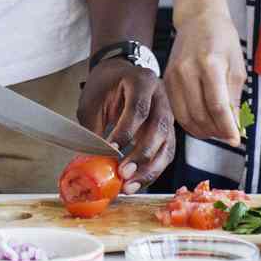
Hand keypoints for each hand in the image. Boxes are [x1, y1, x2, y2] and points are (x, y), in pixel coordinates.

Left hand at [77, 61, 174, 192]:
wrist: (118, 75)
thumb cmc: (105, 86)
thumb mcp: (93, 100)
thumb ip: (94, 127)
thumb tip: (92, 160)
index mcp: (142, 81)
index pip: (139, 108)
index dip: (126, 131)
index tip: (111, 149)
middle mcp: (160, 97)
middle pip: (159, 128)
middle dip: (142, 155)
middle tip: (124, 172)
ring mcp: (168, 115)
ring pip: (167, 146)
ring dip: (149, 169)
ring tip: (130, 185)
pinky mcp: (168, 132)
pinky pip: (165, 154)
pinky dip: (152, 170)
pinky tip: (138, 182)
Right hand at [165, 11, 248, 143]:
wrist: (198, 19)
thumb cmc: (222, 40)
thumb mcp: (237, 67)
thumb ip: (234, 99)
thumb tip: (236, 128)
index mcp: (209, 64)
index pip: (217, 107)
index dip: (227, 128)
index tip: (236, 140)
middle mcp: (187, 70)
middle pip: (200, 115)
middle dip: (216, 131)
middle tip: (228, 135)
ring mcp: (173, 75)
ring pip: (185, 117)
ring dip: (202, 130)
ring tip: (216, 130)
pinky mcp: (166, 80)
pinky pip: (176, 110)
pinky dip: (189, 122)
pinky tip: (201, 122)